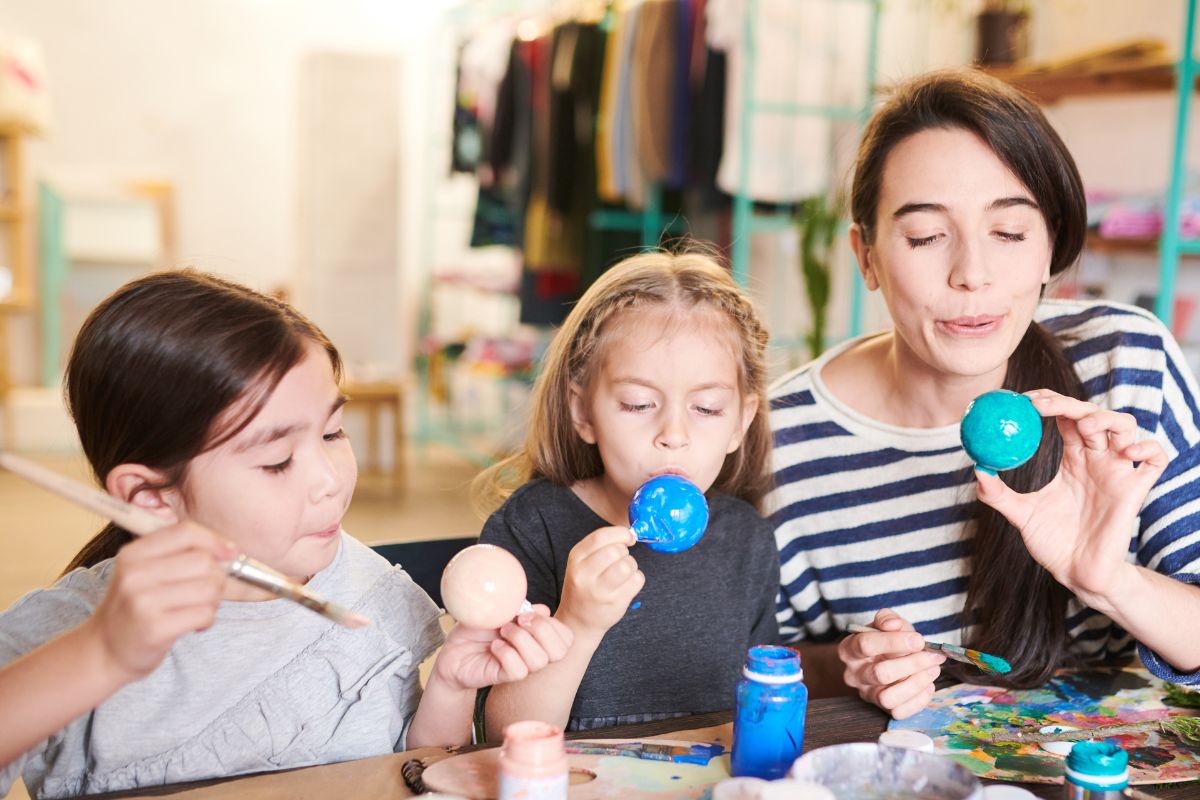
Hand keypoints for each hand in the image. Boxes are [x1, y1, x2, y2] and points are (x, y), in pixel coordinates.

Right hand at [85, 523, 234, 682]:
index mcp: (133, 554)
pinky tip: (194, 625)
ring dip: (214, 601)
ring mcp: (142, 602)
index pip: (185, 533)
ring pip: (209, 588)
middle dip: (218, 577)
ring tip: (198, 609)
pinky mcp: (154, 629)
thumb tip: (231, 550)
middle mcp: (134, 575)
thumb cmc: (136, 608)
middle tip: (207, 592)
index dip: (215, 540)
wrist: (104, 650)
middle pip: (203, 561)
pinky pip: (205, 613)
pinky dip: (207, 620)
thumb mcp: (145, 573)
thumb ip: (180, 556)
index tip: (230, 553)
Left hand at [433, 605, 573, 689]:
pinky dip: (506, 653)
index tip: (527, 612)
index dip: (552, 624)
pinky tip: (494, 647)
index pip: (566, 637)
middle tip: (520, 620)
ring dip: (520, 639)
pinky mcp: (504, 677)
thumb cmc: (479, 629)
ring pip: (539, 660)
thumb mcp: (500, 610)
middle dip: (542, 630)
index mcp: (538, 636)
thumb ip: (523, 609)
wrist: (454, 649)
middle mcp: (534, 652)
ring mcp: (521, 666)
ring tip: (502, 632)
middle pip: (560, 651)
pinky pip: (518, 670)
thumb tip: (544, 610)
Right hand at [556, 526, 644, 635]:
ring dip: (631, 565)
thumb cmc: (584, 586)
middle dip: (624, 552)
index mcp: (576, 558)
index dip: (620, 533)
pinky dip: (636, 579)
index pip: (601, 537)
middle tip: (620, 560)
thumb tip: (629, 535)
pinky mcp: (615, 603)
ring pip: (627, 566)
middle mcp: (584, 574)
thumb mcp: (581, 562)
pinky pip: (637, 580)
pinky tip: (626, 584)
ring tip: (624, 572)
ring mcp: (599, 591)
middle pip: (616, 551)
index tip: (628, 537)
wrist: (577, 621)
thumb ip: (600, 546)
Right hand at [838, 609, 945, 718]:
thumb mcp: (887, 622)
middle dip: (912, 664)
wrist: (887, 658)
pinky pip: (900, 712)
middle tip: (934, 656)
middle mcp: (853, 674)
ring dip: (916, 683)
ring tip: (933, 670)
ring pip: (888, 697)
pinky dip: (919, 700)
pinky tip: (928, 684)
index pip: (866, 645)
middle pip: (880, 673)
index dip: (894, 642)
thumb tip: (892, 625)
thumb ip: (888, 619)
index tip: (918, 640)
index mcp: (849, 649)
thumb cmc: (887, 639)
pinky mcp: (881, 709)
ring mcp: (867, 694)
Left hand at [975, 389, 1168, 604]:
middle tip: (1040, 405)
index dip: (1049, 402)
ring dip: (1105, 418)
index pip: (1065, 418)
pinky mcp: (1136, 489)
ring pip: (1125, 426)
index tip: (1023, 400)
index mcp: (1072, 459)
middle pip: (1091, 415)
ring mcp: (1118, 472)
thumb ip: (997, 494)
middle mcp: (1097, 459)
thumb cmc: (1052, 543)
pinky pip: (1156, 459)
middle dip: (1068, 403)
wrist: (1077, 574)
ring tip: (1084, 427)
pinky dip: (1148, 447)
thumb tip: (977, 468)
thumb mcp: (1020, 514)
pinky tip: (1127, 450)